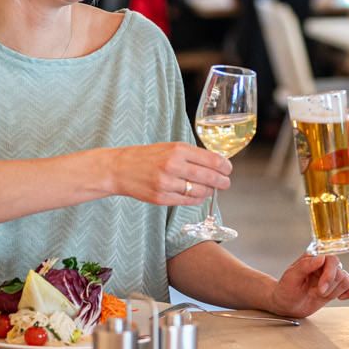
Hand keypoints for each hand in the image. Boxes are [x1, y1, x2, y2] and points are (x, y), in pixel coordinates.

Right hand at [103, 142, 231, 207]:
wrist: (119, 168)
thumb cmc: (146, 156)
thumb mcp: (169, 147)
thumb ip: (191, 155)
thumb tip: (216, 164)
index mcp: (177, 150)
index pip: (212, 160)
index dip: (225, 166)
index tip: (228, 169)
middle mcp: (173, 166)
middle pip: (209, 177)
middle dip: (222, 182)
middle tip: (225, 183)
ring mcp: (167, 184)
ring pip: (200, 192)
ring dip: (209, 191)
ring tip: (210, 189)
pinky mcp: (161, 198)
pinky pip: (187, 201)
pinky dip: (196, 199)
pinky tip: (198, 195)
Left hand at [267, 254, 348, 318]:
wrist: (285, 304)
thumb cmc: (285, 289)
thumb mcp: (290, 277)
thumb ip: (304, 266)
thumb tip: (320, 258)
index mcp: (314, 258)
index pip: (332, 260)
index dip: (329, 275)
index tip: (320, 288)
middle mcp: (324, 266)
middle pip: (341, 272)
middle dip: (330, 286)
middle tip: (317, 293)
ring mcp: (331, 277)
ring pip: (346, 281)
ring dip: (334, 292)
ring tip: (319, 295)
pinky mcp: (336, 288)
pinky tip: (342, 297)